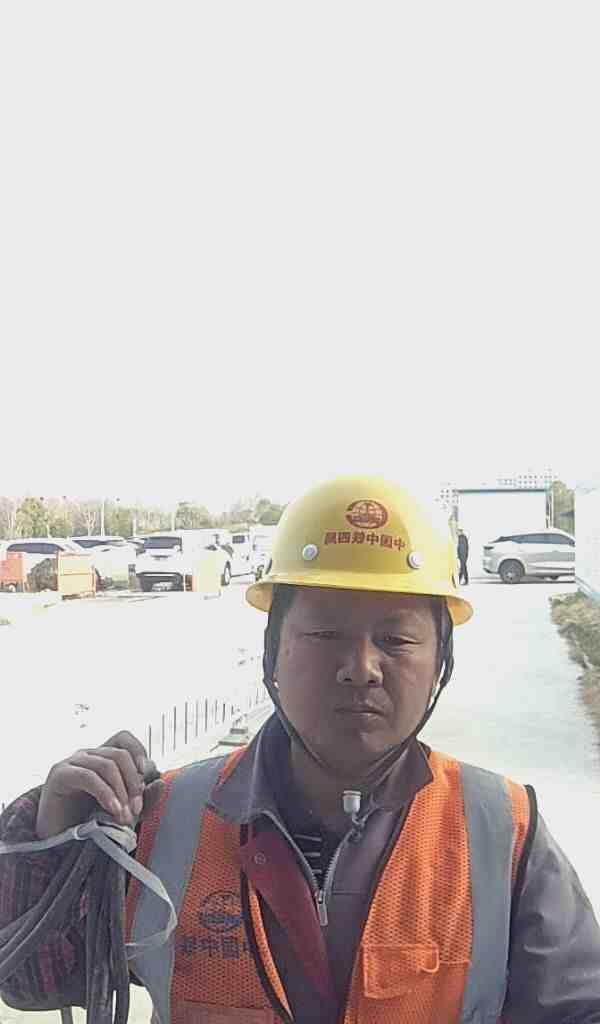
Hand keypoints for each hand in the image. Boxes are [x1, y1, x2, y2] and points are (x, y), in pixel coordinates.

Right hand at [36, 730, 163, 839]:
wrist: (56, 841)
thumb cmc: (90, 822)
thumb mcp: (124, 811)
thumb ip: (144, 799)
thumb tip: (160, 782)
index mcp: (103, 757)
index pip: (123, 738)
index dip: (138, 750)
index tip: (147, 776)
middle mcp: (88, 755)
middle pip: (119, 754)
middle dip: (133, 782)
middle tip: (136, 809)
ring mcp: (72, 762)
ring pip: (107, 764)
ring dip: (121, 792)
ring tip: (124, 817)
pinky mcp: (60, 774)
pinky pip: (89, 776)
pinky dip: (105, 793)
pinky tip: (113, 809)